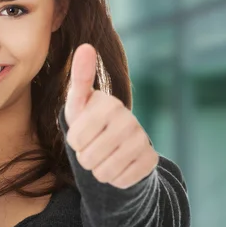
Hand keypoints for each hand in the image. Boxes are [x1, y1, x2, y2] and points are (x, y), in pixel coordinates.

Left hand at [64, 44, 157, 188]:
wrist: (117, 144)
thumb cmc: (90, 120)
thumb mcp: (79, 102)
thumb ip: (80, 76)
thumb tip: (85, 45)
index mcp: (108, 104)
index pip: (76, 139)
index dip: (75, 142)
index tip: (82, 131)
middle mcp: (128, 119)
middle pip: (88, 158)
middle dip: (85, 157)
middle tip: (94, 145)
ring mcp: (142, 139)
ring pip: (103, 172)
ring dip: (98, 170)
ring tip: (104, 155)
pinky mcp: (150, 159)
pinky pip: (120, 181)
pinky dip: (115, 178)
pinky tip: (119, 164)